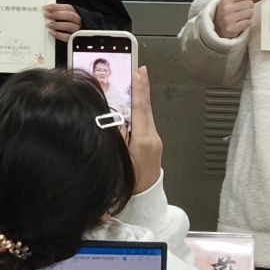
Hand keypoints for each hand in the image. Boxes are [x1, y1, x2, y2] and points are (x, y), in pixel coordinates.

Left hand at [43, 3, 80, 42]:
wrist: (79, 39)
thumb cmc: (69, 26)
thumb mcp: (66, 18)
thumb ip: (59, 13)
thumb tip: (47, 11)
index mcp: (76, 14)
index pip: (68, 8)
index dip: (57, 7)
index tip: (47, 7)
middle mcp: (78, 22)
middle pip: (70, 16)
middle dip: (57, 14)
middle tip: (47, 15)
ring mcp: (77, 30)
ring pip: (69, 26)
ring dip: (57, 24)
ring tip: (48, 24)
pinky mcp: (74, 39)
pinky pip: (67, 37)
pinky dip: (59, 35)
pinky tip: (52, 32)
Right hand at [126, 66, 161, 193]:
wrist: (144, 200)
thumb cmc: (130, 184)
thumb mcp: (119, 158)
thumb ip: (117, 136)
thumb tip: (114, 116)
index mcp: (144, 140)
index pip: (140, 108)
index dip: (138, 88)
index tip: (138, 72)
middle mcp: (152, 137)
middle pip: (145, 107)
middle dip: (141, 87)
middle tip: (139, 69)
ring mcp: (155, 140)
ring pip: (145, 114)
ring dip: (139, 99)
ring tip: (134, 82)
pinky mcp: (153, 143)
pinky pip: (145, 122)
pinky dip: (139, 111)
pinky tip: (133, 106)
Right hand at [212, 0, 269, 39]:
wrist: (217, 28)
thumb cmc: (228, 13)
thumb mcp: (233, 2)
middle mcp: (226, 8)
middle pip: (250, 4)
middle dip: (249, 8)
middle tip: (241, 12)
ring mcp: (228, 19)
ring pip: (250, 13)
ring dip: (248, 16)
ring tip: (240, 18)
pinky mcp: (231, 28)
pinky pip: (248, 22)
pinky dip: (246, 23)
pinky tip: (239, 24)